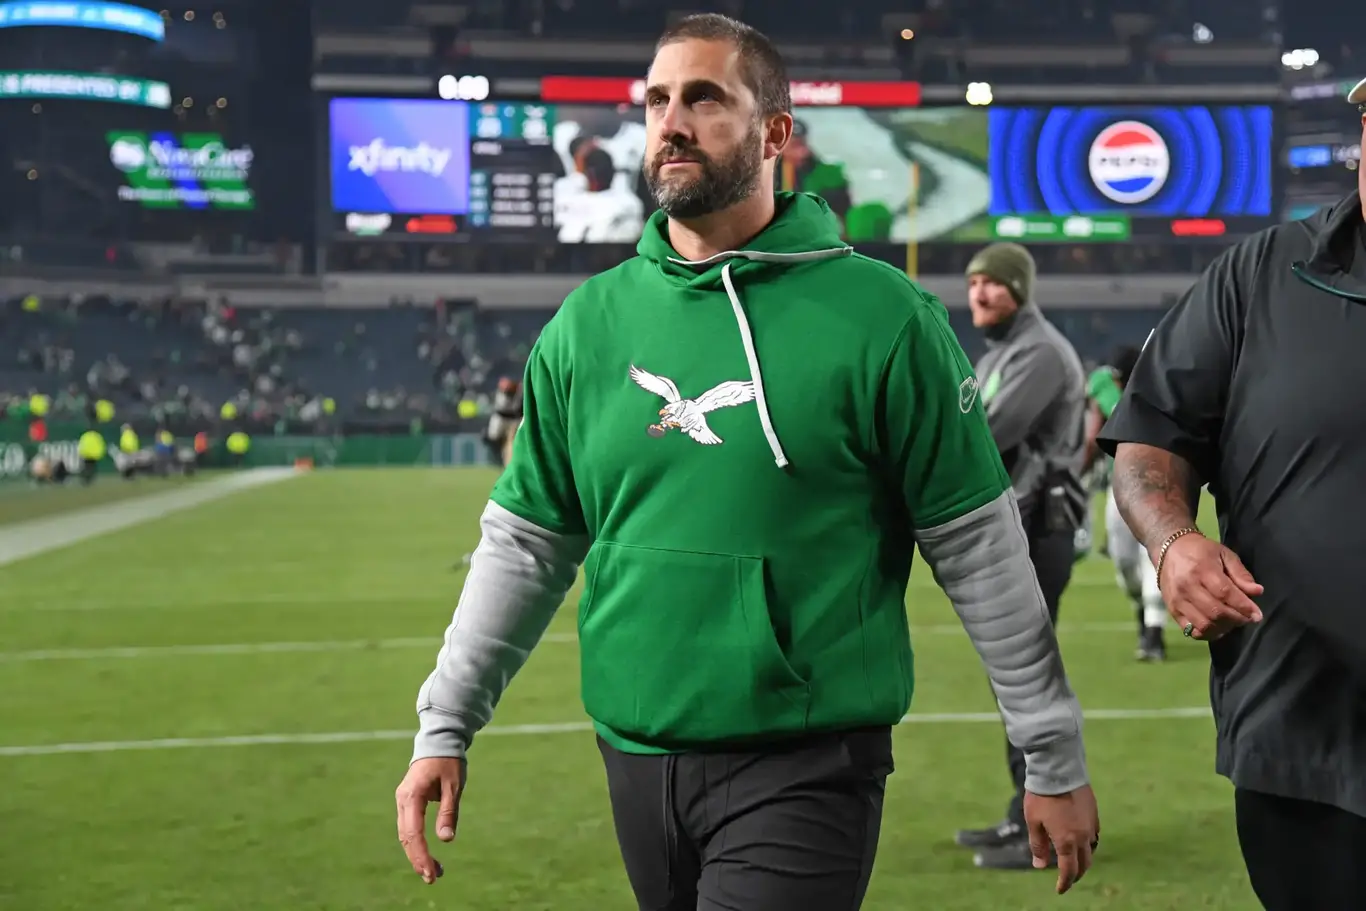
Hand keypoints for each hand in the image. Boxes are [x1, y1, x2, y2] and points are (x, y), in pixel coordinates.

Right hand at [395, 757, 465, 884]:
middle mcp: (402, 800)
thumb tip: (446, 839)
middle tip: (434, 878)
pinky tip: (426, 855)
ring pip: (405, 834)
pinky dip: (416, 843)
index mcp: (413, 795)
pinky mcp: (406, 802)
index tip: (431, 872)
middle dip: (418, 859)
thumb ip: (448, 812)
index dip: (421, 854)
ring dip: (417, 854)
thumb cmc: (449, 762)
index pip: (414, 832)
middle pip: (406, 837)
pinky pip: (408, 827)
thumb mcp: (454, 786)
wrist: (439, 742)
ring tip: (433, 871)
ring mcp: (402, 801)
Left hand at [1024, 785, 1099, 894]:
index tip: (1060, 889)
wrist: (1058, 770)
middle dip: (1076, 874)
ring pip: (1090, 850)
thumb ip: (1038, 845)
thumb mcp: (1033, 822)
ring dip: (1083, 859)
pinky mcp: (1094, 813)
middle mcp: (1082, 837)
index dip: (1065, 882)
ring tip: (1074, 861)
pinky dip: (1087, 843)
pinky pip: (1093, 835)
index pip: (1069, 870)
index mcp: (1066, 841)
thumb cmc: (1041, 796)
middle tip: (1067, 878)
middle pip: (1083, 864)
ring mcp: (1090, 825)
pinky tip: (1080, 840)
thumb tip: (1039, 866)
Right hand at [1154, 533, 1262, 639]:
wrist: (1168, 551)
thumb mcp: (1224, 554)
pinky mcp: (1172, 610)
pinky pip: (1191, 630)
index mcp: (1202, 570)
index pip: (1225, 593)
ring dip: (1224, 627)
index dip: (1244, 607)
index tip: (1257, 615)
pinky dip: (1207, 633)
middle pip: (1216, 612)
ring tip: (1233, 621)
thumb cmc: (1200, 552)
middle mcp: (1187, 587)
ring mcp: (1178, 601)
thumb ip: (1241, 573)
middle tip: (1248, 618)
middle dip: (1237, 619)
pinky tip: (1217, 627)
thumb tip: (1257, 592)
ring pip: (1204, 624)